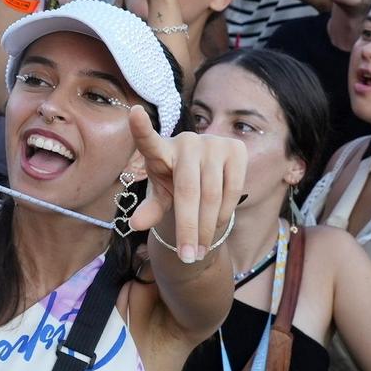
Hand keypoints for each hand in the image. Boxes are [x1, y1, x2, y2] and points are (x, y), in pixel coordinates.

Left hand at [126, 110, 247, 262]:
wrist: (205, 176)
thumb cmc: (174, 185)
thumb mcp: (160, 198)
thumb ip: (149, 209)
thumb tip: (135, 224)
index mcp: (159, 150)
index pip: (147, 139)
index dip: (141, 127)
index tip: (134, 113)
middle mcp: (186, 141)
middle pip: (187, 191)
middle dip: (189, 228)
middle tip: (188, 257)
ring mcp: (213, 142)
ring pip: (212, 195)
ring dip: (208, 228)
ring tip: (200, 250)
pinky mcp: (236, 148)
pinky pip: (233, 190)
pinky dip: (225, 213)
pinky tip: (217, 225)